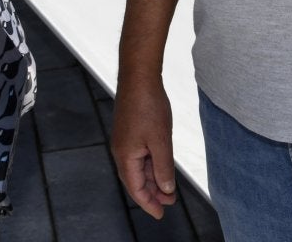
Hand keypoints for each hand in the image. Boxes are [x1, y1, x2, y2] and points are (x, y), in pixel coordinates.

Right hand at [110, 75, 178, 219]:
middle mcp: (122, 151)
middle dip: (152, 193)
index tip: (161, 214)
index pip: (136, 189)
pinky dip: (151, 164)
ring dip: (153, 178)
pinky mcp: (130, 131)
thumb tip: (165, 189)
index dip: (149, 203)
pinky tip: (162, 165)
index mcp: (126, 156)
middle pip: (136, 180)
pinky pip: (140, 155)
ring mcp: (125, 141)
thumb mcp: (161, 140)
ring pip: (139, 167)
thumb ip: (163, 167)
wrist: (139, 76)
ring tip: (169, 188)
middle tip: (170, 203)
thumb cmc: (147, 106)